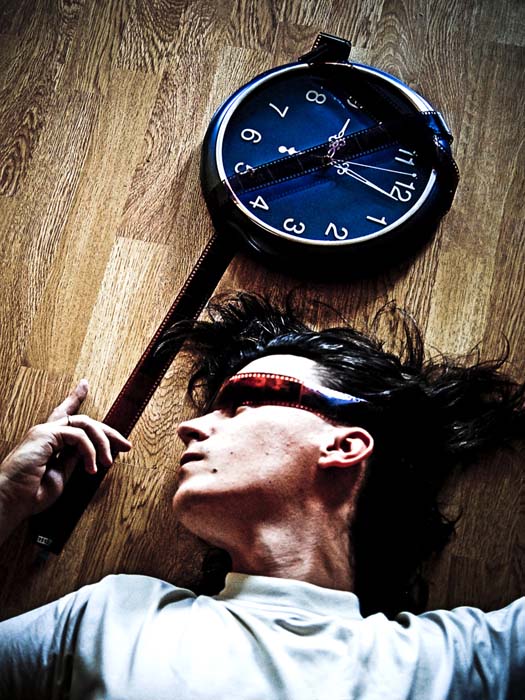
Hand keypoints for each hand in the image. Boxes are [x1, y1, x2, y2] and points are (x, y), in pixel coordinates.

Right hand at [0, 380, 131, 541]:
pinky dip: (90, 451)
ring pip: (85, 425)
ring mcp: (44, 431)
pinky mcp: (45, 434)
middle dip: (108, 432)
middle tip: (126, 445)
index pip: (64, 413)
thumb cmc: (31, 494)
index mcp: (48, 440)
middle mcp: (46, 431)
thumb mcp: (61, 475)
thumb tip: (91, 450)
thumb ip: (74, 459)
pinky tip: (91, 468)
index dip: (74, 398)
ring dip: (102, 444)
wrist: (10, 501)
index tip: (84, 384)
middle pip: (84, 420)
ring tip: (108, 463)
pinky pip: (78, 435)